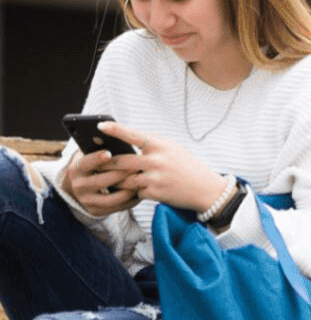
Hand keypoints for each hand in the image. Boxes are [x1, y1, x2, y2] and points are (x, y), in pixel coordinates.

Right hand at [59, 148, 140, 216]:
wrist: (81, 188)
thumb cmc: (92, 165)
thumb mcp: (89, 154)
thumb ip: (97, 147)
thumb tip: (108, 134)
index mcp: (76, 169)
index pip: (86, 163)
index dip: (97, 158)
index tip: (108, 153)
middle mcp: (79, 186)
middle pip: (103, 180)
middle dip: (122, 173)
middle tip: (137, 166)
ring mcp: (88, 201)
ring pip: (114, 197)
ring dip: (130, 188)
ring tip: (142, 179)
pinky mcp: (97, 211)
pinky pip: (119, 207)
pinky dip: (132, 199)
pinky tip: (141, 191)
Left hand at [101, 121, 229, 212]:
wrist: (207, 188)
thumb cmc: (187, 166)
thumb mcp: (173, 148)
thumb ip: (152, 144)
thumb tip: (127, 140)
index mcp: (161, 145)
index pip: (133, 135)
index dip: (115, 130)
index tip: (100, 126)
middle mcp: (156, 160)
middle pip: (121, 161)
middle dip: (106, 164)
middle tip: (95, 164)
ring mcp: (155, 177)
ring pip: (124, 179)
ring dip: (117, 181)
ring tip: (112, 180)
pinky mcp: (155, 193)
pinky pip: (136, 192)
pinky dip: (136, 191)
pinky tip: (141, 190)